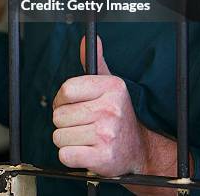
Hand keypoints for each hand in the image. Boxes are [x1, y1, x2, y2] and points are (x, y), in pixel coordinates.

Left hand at [52, 35, 148, 176]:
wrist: (140, 150)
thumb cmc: (119, 115)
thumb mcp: (110, 86)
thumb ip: (95, 62)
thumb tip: (86, 41)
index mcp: (111, 87)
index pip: (66, 90)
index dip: (61, 100)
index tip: (69, 105)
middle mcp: (111, 109)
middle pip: (59, 115)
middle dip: (65, 123)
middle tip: (82, 125)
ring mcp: (107, 134)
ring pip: (59, 136)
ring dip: (68, 140)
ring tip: (86, 138)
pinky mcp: (103, 158)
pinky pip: (65, 156)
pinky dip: (70, 157)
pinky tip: (86, 152)